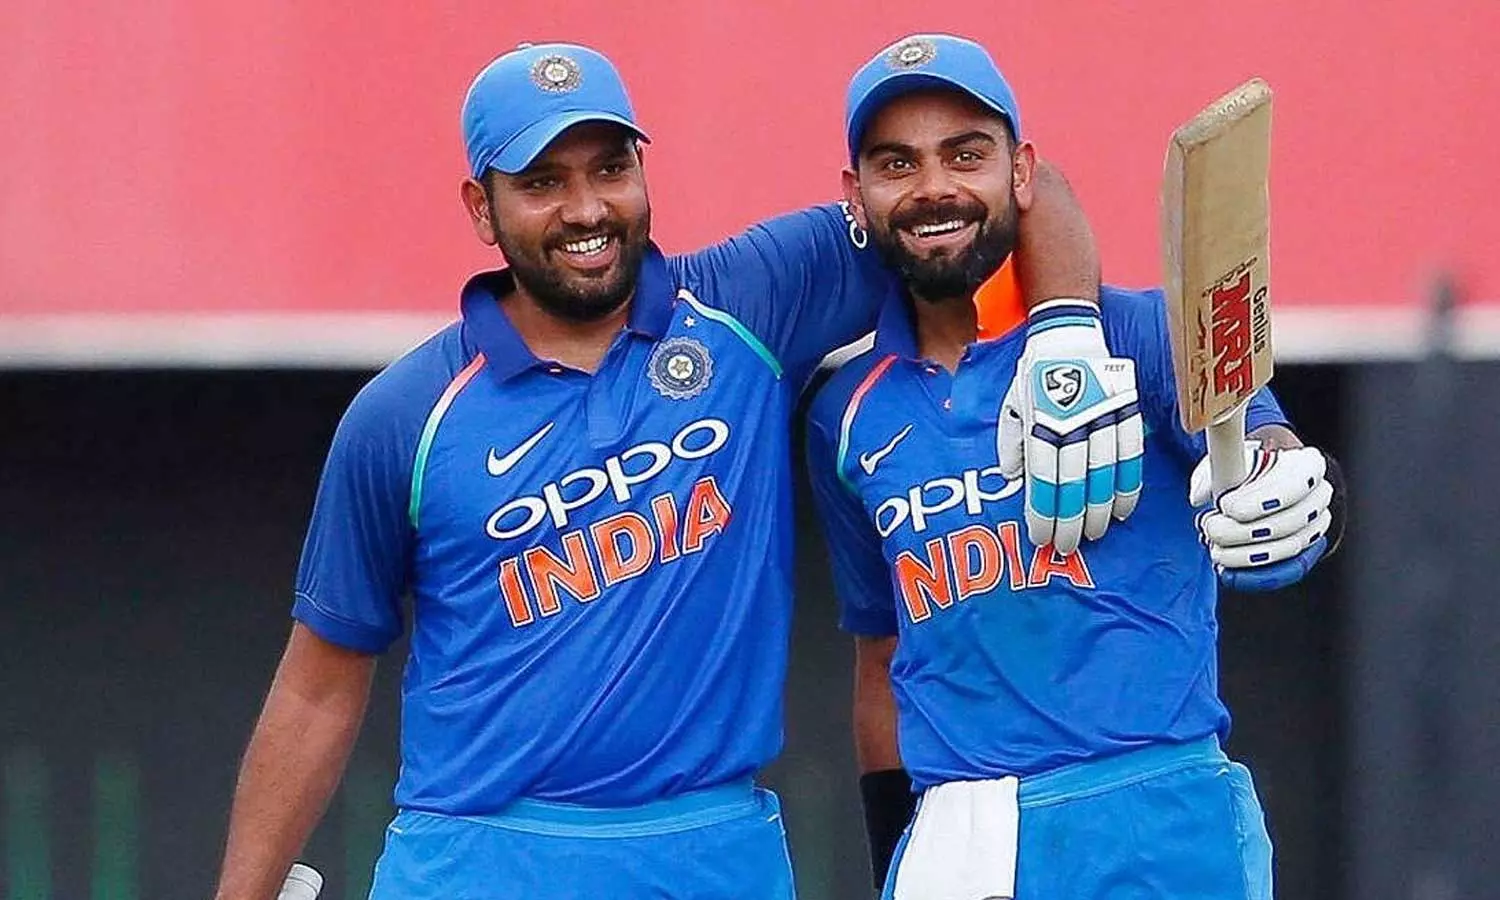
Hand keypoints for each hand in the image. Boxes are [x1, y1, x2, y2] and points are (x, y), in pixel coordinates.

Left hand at [998, 300, 1143, 553]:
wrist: (1068, 336)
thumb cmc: (1035, 377)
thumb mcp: (1012, 405)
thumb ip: (1010, 444)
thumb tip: (1012, 478)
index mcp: (1041, 419)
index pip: (1043, 475)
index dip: (1042, 510)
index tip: (1040, 536)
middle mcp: (1073, 419)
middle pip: (1074, 480)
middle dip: (1070, 519)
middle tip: (1067, 547)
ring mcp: (1103, 414)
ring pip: (1104, 472)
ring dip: (1099, 509)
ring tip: (1093, 534)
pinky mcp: (1126, 409)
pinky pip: (1131, 454)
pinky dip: (1128, 484)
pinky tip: (1121, 509)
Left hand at [1189, 444, 1333, 590]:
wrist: (1267, 483)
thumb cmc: (1248, 467)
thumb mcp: (1231, 459)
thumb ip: (1217, 470)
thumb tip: (1199, 495)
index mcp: (1308, 465)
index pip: (1297, 484)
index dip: (1262, 499)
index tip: (1226, 506)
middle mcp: (1319, 497)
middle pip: (1290, 521)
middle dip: (1244, 530)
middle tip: (1211, 528)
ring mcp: (1316, 527)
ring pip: (1288, 547)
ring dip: (1246, 554)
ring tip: (1215, 549)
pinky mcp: (1305, 553)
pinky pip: (1286, 572)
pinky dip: (1255, 576)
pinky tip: (1227, 572)